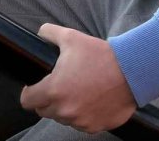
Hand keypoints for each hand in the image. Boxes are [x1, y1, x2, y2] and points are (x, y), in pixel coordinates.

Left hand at [19, 23, 137, 132]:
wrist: (131, 71)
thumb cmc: (100, 55)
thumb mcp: (71, 37)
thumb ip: (49, 33)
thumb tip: (41, 32)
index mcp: (53, 90)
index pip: (27, 102)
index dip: (29, 93)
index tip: (34, 87)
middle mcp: (64, 110)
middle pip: (44, 111)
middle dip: (48, 100)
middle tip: (59, 86)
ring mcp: (80, 121)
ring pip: (63, 118)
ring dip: (66, 108)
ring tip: (78, 92)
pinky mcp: (95, 127)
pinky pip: (81, 124)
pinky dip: (83, 115)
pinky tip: (91, 100)